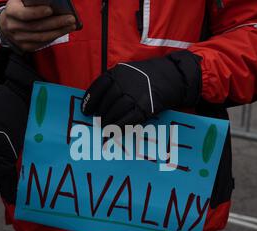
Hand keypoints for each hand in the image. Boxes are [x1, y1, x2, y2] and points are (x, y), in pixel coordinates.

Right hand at [0, 0, 76, 51]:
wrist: (8, 24)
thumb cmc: (20, 7)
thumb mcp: (22, 0)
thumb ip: (33, 0)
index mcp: (11, 11)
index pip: (24, 14)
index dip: (37, 12)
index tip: (50, 9)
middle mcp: (13, 26)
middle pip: (37, 27)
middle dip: (56, 23)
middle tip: (70, 19)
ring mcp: (19, 38)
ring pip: (41, 37)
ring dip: (58, 31)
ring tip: (71, 25)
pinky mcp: (25, 46)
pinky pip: (42, 43)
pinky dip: (54, 37)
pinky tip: (63, 31)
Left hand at [81, 51, 201, 127]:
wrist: (171, 77)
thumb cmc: (144, 77)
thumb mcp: (126, 72)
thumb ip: (112, 84)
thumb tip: (97, 102)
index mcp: (118, 72)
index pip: (98, 87)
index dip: (90, 100)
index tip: (86, 111)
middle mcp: (125, 83)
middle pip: (107, 101)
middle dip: (101, 113)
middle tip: (98, 121)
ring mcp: (136, 95)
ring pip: (116, 111)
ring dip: (109, 121)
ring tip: (105, 127)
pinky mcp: (145, 107)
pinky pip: (129, 119)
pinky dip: (120, 126)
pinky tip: (115, 131)